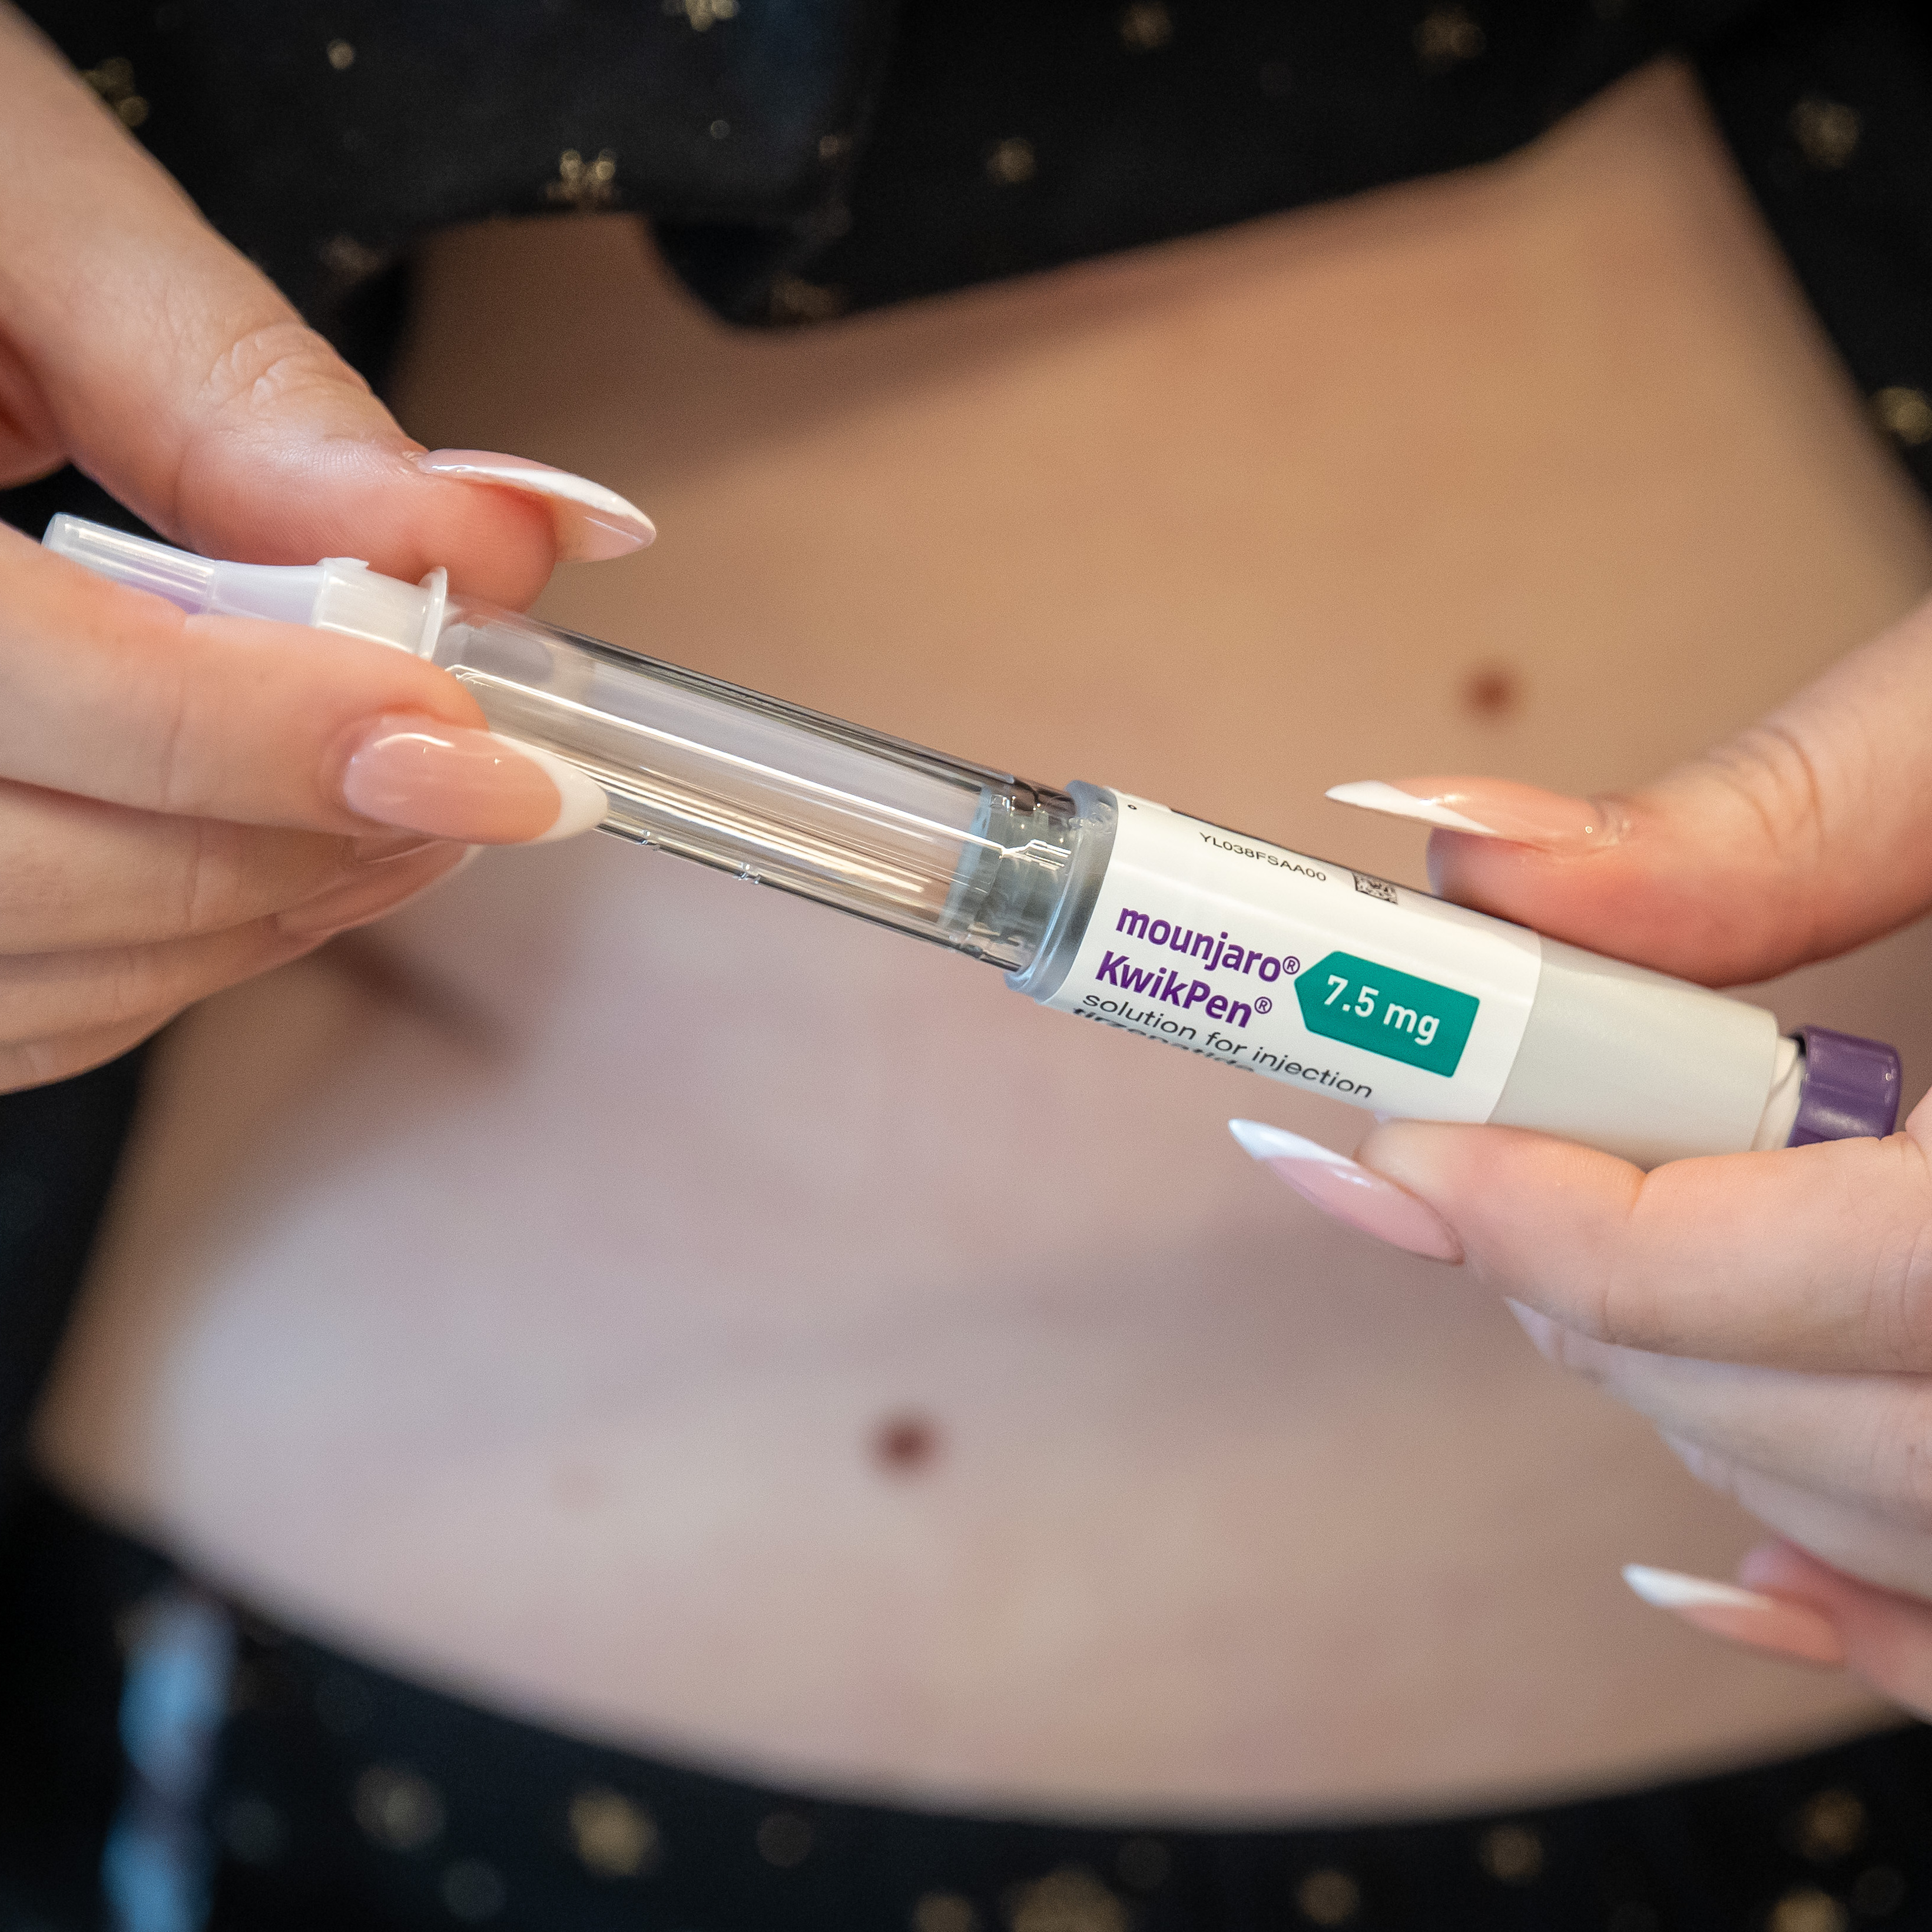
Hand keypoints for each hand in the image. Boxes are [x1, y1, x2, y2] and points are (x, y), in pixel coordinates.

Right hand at [0, 6, 648, 1092]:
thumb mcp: (26, 221)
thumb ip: (238, 396)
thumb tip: (493, 540)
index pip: (26, 688)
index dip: (271, 739)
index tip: (477, 747)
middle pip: (33, 877)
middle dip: (292, 842)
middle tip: (470, 775)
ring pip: (34, 976)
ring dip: (254, 916)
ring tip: (402, 806)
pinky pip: (11, 1005)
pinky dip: (167, 958)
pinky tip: (272, 855)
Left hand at [1237, 582, 1931, 1715]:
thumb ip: (1775, 818)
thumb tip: (1474, 852)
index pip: (1857, 1266)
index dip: (1583, 1225)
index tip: (1393, 1153)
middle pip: (1860, 1422)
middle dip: (1606, 1309)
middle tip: (1445, 1183)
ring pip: (1924, 1529)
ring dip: (1702, 1418)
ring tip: (1561, 1275)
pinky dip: (1871, 1609)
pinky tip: (1736, 1562)